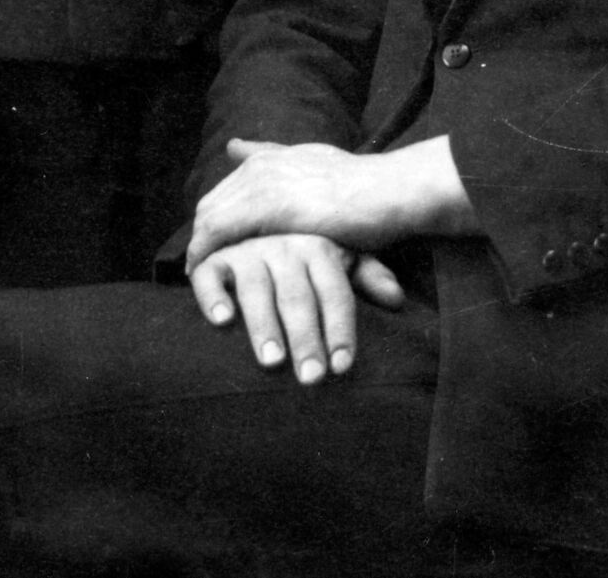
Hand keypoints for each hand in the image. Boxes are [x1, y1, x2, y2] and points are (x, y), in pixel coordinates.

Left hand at [186, 135, 476, 270]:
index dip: (216, 220)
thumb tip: (242, 151)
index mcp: (274, 158)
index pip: (227, 189)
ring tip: (200, 279)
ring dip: (199, 248)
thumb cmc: (367, 192)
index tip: (212, 245)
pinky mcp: (264, 204)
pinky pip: (216, 231)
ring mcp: (261, 181)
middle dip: (203, 237)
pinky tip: (204, 276)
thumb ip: (285, 165)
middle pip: (211, 203)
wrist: (391, 191)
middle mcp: (261, 165)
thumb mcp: (323, 174)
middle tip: (202, 269)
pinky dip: (204, 253)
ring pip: (208, 216)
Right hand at [189, 233, 402, 384]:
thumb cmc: (305, 262)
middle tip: (311, 377)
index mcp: (318, 248)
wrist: (254, 228)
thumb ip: (365, 276)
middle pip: (297, 295)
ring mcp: (247, 250)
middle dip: (305, 337)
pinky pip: (210, 276)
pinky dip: (214, 297)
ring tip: (272, 362)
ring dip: (264, 324)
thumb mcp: (339, 261)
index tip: (342, 367)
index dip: (340, 328)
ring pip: (256, 287)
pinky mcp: (214, 259)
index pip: (334, 289)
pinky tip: (223, 322)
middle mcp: (283, 247)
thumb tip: (397, 299)